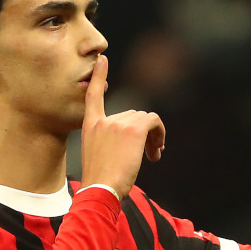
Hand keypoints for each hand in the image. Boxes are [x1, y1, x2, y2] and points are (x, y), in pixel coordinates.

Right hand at [79, 56, 165, 198]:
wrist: (100, 190)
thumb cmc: (101, 183)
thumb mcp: (98, 158)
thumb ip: (110, 143)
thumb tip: (138, 140)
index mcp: (90, 126)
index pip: (93, 95)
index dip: (98, 76)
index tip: (103, 59)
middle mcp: (103, 121)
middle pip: (132, 115)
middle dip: (144, 133)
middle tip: (150, 155)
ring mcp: (118, 124)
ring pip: (145, 120)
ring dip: (154, 137)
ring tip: (153, 157)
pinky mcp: (133, 130)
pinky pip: (154, 122)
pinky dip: (160, 133)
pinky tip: (157, 152)